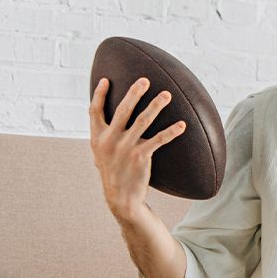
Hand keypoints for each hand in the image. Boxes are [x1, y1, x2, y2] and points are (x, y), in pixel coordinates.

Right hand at [89, 77, 185, 220]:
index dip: (98, 94)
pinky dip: (171, 131)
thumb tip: (107, 119)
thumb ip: (103, 136)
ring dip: (156, 105)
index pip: (94, 111)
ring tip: (167, 94)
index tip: (105, 79)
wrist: (121, 197)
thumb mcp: (101, 153)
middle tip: (145, 80)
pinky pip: (159, 140)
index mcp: (97, 137)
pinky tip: (182, 125)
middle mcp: (110, 140)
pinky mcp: (140, 156)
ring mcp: (125, 148)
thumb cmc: (113, 172)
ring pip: (143, 121)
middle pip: (122, 110)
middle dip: (134, 93)